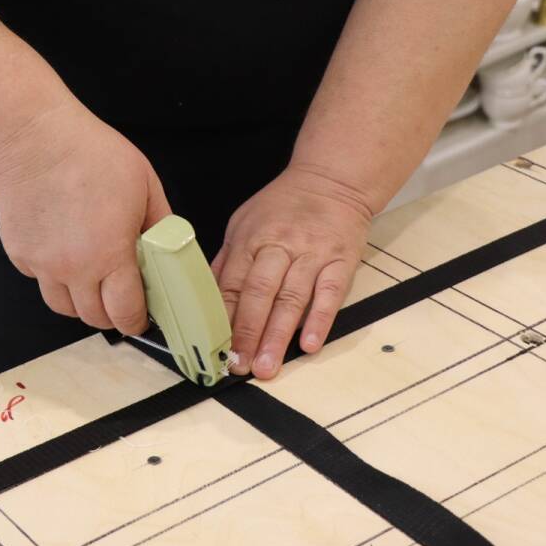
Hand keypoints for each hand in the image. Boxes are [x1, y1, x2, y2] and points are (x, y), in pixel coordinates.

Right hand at [0, 101, 170, 333]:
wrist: (31, 139)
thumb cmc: (89, 154)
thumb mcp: (145, 185)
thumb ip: (160, 225)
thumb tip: (170, 251)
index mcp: (109, 255)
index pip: (125, 313)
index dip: (137, 319)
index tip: (143, 313)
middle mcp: (73, 269)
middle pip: (93, 319)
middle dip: (111, 314)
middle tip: (121, 296)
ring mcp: (42, 265)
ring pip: (64, 307)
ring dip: (82, 301)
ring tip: (93, 279)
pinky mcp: (20, 255)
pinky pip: (41, 281)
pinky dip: (55, 277)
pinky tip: (64, 250)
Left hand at [211, 166, 373, 379]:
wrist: (333, 179)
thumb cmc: (284, 205)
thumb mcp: (244, 223)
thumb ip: (227, 260)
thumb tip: (204, 297)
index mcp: (250, 239)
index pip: (230, 284)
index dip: (221, 318)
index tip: (214, 349)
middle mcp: (279, 246)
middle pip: (258, 294)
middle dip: (247, 332)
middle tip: (239, 365)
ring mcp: (311, 254)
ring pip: (291, 298)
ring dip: (278, 336)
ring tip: (267, 365)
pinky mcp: (341, 260)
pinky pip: (330, 293)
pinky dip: (320, 319)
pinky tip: (310, 344)